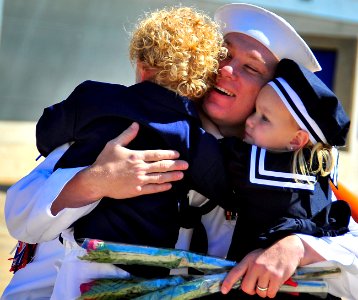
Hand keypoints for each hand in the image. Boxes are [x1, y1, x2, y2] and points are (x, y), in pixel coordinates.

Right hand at [51, 122, 188, 213]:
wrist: (96, 180)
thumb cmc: (104, 161)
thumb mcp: (114, 144)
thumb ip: (127, 135)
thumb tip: (136, 124)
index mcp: (136, 156)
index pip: (156, 154)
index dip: (168, 154)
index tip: (177, 154)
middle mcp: (140, 168)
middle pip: (161, 166)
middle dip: (175, 165)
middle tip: (186, 165)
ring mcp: (139, 180)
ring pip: (159, 178)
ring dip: (172, 176)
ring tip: (182, 175)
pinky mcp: (136, 191)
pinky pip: (152, 189)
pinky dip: (161, 187)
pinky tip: (169, 186)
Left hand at [221, 235, 304, 297]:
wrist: (287, 248)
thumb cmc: (269, 254)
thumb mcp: (254, 256)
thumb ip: (247, 267)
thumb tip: (241, 282)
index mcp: (248, 260)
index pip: (235, 272)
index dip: (228, 282)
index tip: (223, 290)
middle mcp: (256, 266)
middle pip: (247, 288)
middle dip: (251, 290)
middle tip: (256, 286)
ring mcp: (266, 272)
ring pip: (260, 293)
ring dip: (263, 291)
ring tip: (268, 281)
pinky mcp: (277, 278)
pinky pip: (270, 294)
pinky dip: (272, 292)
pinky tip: (274, 283)